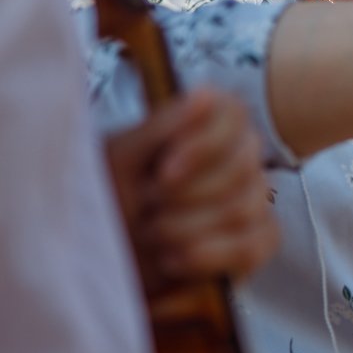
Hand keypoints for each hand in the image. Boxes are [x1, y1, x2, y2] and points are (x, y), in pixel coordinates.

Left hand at [104, 89, 278, 285]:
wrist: (99, 256)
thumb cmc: (107, 199)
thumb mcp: (120, 162)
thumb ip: (162, 127)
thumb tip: (205, 93)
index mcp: (205, 123)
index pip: (233, 115)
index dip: (204, 144)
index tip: (163, 172)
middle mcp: (236, 156)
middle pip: (242, 164)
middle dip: (187, 194)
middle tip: (146, 206)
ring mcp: (251, 200)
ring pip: (245, 207)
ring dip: (187, 227)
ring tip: (151, 235)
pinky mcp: (254, 243)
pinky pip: (254, 246)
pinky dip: (208, 255)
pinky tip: (173, 259)